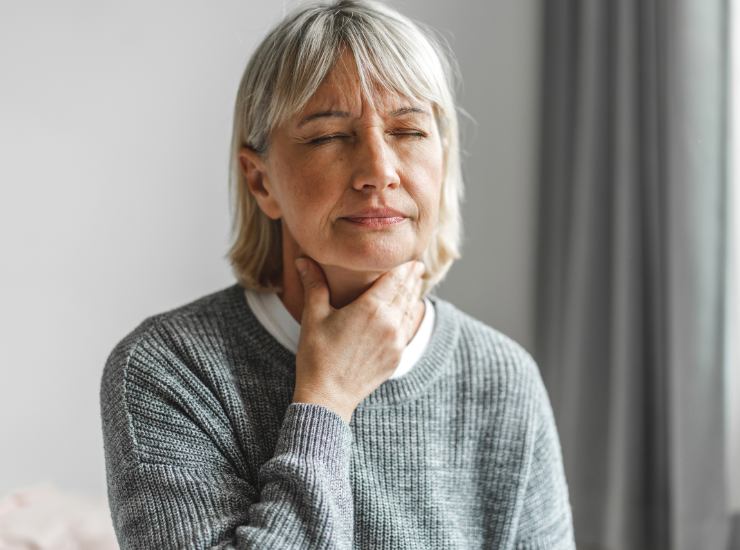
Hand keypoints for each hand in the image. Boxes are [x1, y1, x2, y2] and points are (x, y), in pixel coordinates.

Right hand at [291, 257, 425, 422]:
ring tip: (415, 284)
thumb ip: (314, 284)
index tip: (411, 258)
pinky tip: (409, 312)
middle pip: (406, 293)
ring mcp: (396, 341)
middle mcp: (390, 322)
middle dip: (411, 278)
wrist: (328, 396)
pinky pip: (408, 329)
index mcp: (371, 308)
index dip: (404, 267)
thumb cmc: (318, 356)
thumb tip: (303, 259)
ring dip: (414, 295)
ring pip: (410, 311)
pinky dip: (411, 316)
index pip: (395, 279)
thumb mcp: (314, 316)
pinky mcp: (397, 356)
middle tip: (417, 266)